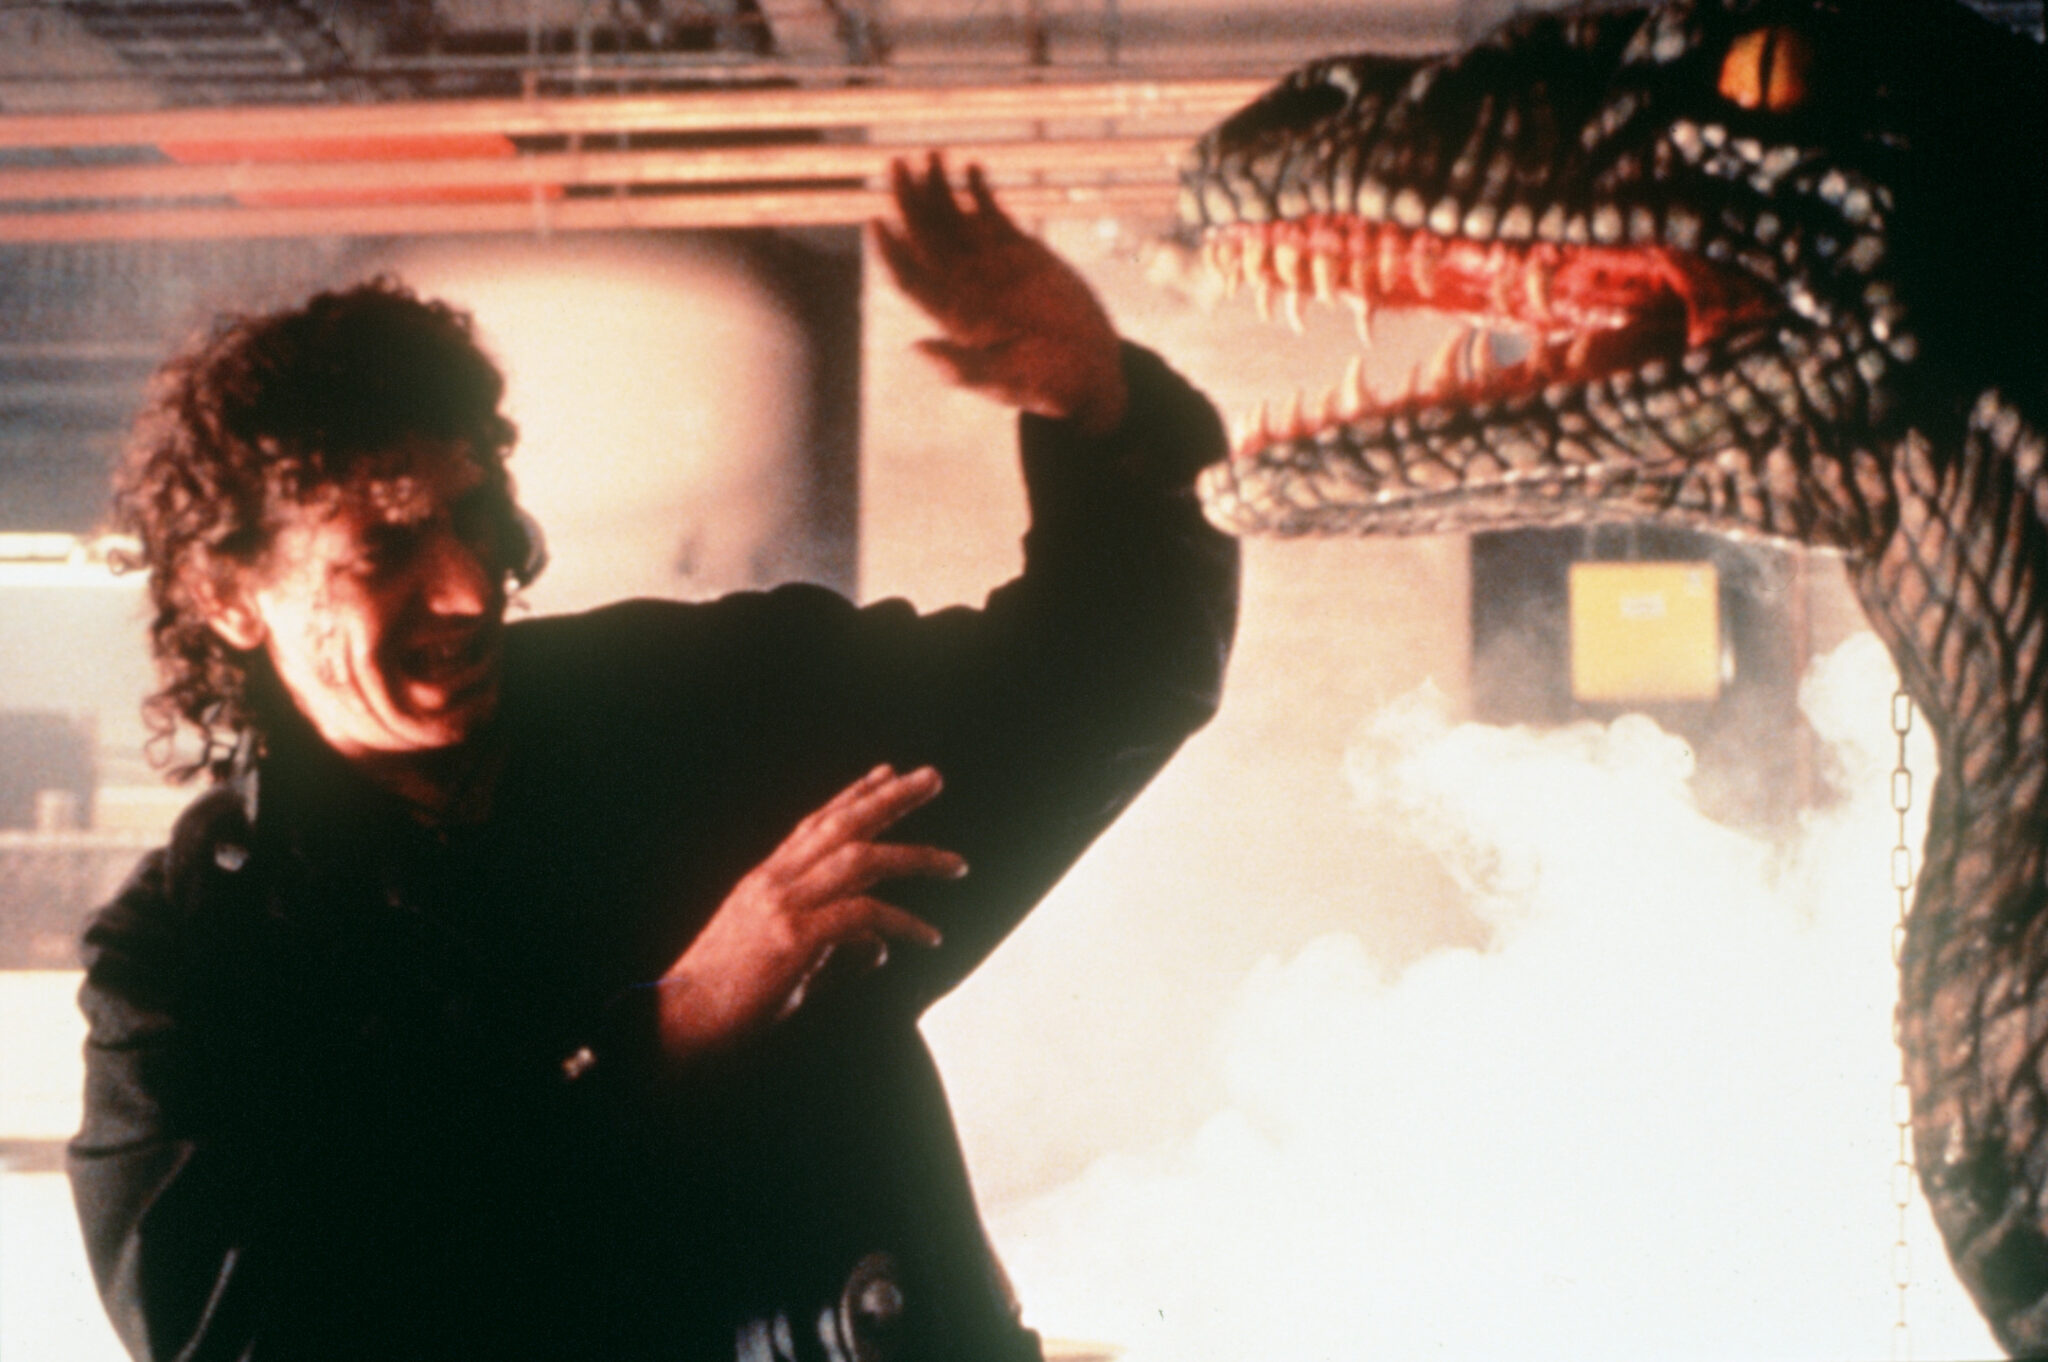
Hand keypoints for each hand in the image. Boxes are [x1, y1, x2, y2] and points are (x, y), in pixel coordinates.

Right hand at [654, 765, 959, 1059]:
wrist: (676, 1025)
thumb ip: (834, 950)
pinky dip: (902, 923)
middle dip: (890, 798)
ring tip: (956, 864)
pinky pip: (863, 917)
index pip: (815, 824)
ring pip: (859, 860)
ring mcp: (783, 906)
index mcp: (766, 881)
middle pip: (842, 825)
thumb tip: (880, 948)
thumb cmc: (726, 1000)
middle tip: (932, 777)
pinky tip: (929, 936)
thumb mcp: (786, 963)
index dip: (854, 796)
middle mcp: (774, 882)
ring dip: (914, 857)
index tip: (887, 773)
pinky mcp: (793, 938)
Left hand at [872, 153, 1128, 435]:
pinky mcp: (1020, 251)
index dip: (889, 252)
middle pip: (923, 237)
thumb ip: (966, 368)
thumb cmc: (1049, 386)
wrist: (1089, 372)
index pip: (909, 278)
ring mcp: (990, 266)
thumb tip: (916, 349)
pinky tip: (971, 168)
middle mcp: (964, 286)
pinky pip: (991, 215)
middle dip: (907, 201)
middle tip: (897, 164)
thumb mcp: (1009, 381)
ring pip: (952, 219)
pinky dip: (980, 192)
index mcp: (953, 317)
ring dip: (937, 188)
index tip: (875, 222)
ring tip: (931, 156)